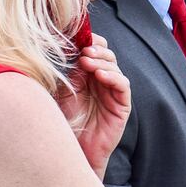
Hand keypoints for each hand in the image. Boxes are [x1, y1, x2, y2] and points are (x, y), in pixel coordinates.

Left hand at [58, 33, 130, 178]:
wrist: (72, 150)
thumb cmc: (64, 122)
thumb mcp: (62, 91)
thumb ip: (68, 71)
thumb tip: (68, 48)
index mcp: (87, 76)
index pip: (94, 52)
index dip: (90, 42)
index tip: (80, 36)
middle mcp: (101, 82)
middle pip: (106, 56)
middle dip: (96, 50)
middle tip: (84, 51)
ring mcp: (112, 93)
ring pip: (115, 68)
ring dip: (102, 62)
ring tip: (87, 62)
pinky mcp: (122, 105)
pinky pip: (123, 85)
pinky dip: (113, 77)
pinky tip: (100, 76)